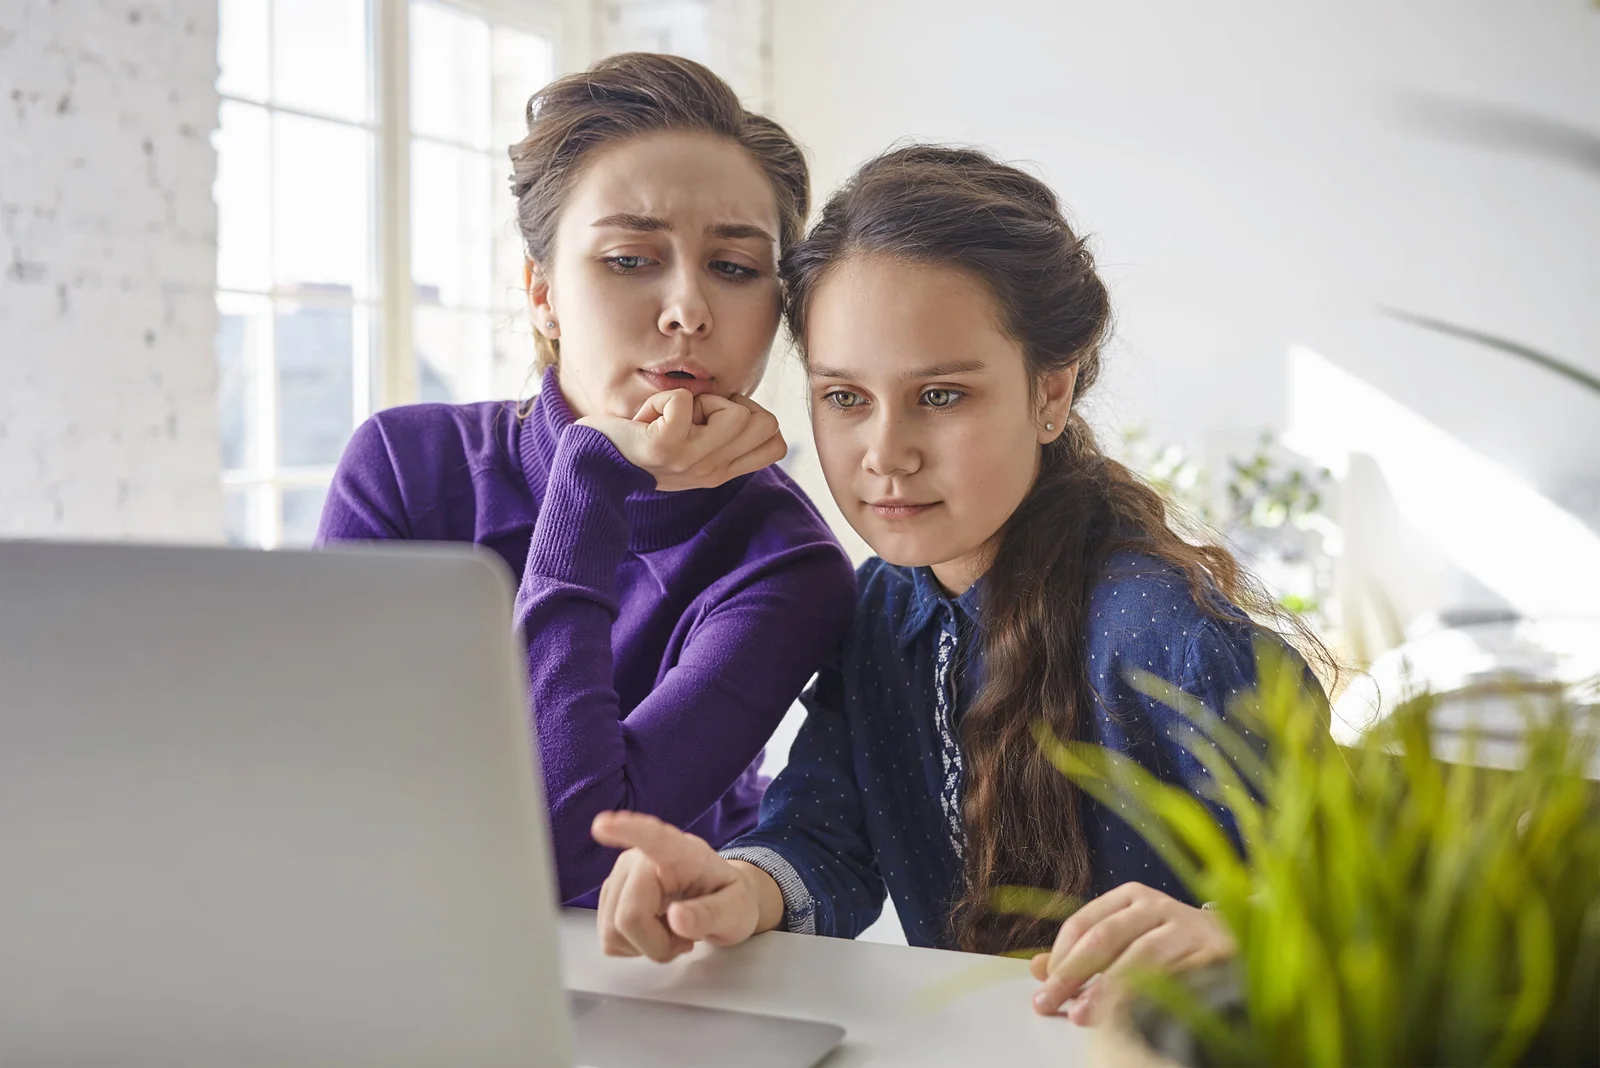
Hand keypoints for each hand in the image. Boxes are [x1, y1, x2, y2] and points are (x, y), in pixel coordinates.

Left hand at [576, 390, 785, 491]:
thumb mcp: (692, 444)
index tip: (717, 419)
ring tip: (672, 417)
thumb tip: (745, 406)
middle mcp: (712, 471)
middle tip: (693, 417)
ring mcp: (690, 461)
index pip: (777, 444)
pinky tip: (648, 417)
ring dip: (701, 399)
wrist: (593, 462)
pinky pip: (684, 400)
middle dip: (730, 404)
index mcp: (722, 470)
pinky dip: (665, 397)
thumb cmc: (640, 442)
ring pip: (735, 411)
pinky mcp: (665, 447)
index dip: (755, 418)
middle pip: (764, 422)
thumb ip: (722, 431)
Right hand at [591, 810, 778, 961]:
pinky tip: (655, 931)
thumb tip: (677, 918)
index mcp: (680, 852)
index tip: (603, 825)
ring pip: (613, 932)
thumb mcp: (737, 911)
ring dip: (645, 946)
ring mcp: (620, 876)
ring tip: (673, 932)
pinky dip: (633, 946)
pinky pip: (609, 938)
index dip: (627, 831)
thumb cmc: (730, 900)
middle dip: (657, 944)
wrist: (721, 901)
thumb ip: (710, 915)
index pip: (652, 838)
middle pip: (628, 916)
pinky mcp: (609, 896)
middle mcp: (641, 858)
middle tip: (686, 940)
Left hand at [1028, 882, 1234, 1023]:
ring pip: (1141, 956)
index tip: (1044, 987)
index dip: (1061, 956)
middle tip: (1051, 1003)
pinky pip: (1178, 977)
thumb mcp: (1123, 938)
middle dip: (1074, 973)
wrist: (1235, 941)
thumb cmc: (1169, 942)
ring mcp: (1188, 928)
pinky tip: (1135, 1016)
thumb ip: (1080, 952)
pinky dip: (1154, 997)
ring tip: (1085, 1015)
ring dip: (1109, 989)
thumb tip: (1037, 969)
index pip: (1084, 922)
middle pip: (1106, 937)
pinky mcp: (1215, 954)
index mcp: (1130, 896)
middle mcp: (1158, 905)